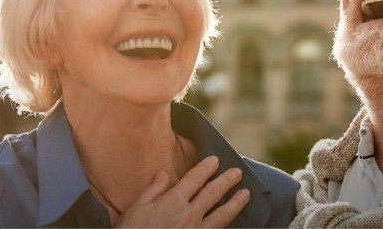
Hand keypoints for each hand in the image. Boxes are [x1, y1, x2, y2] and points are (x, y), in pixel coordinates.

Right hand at [116, 156, 250, 227]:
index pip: (195, 179)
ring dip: (236, 203)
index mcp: (172, 202)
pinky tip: (234, 221)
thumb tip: (165, 174)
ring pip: (222, 215)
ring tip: (246, 194)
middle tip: (237, 172)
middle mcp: (188, 215)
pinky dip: (227, 225)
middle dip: (227, 181)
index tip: (215, 160)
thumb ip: (153, 190)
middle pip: (213, 193)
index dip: (206, 168)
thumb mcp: (135, 208)